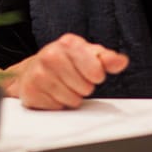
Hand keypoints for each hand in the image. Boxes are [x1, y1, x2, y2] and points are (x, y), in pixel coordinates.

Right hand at [3, 33, 128, 109]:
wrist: (33, 68)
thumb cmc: (66, 61)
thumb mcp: (89, 55)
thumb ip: (107, 59)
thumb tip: (121, 61)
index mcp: (69, 43)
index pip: (96, 70)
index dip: (96, 75)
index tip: (91, 72)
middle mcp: (51, 55)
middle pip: (85, 88)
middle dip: (82, 87)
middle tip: (73, 79)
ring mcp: (38, 73)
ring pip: (72, 100)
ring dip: (71, 97)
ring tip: (63, 85)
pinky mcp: (30, 91)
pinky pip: (57, 108)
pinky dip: (57, 103)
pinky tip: (52, 92)